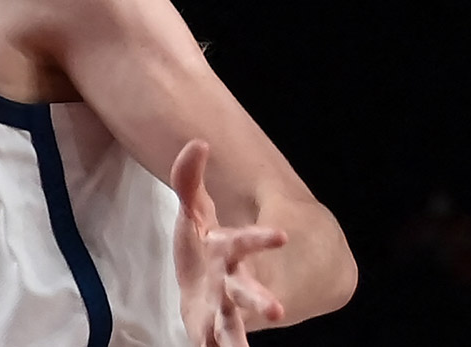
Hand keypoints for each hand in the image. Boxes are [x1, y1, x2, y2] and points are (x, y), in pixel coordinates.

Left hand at [173, 140, 287, 345]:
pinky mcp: (210, 330)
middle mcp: (233, 282)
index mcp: (230, 250)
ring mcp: (224, 309)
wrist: (208, 285)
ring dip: (238, 338)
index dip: (262, 238)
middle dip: (262, 300)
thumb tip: (198, 143)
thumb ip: (189, 178)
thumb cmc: (204, 246)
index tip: (282, 236)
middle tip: (278, 311)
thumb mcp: (192, 211)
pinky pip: (215, 343)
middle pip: (249, 291)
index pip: (247, 241)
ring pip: (235, 325)